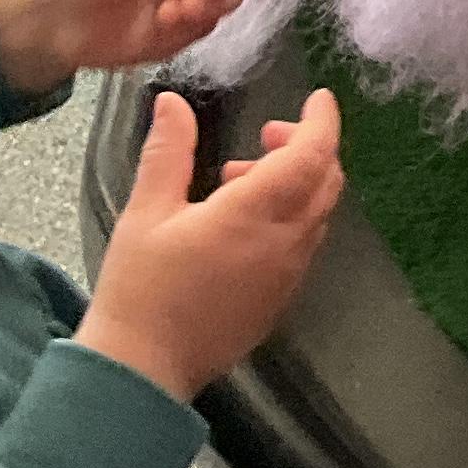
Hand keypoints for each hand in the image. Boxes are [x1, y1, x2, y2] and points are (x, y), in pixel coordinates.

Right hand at [76, 88, 344, 403]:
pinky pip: (304, 244)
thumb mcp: (146, 212)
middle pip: (327, 181)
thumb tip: (172, 101)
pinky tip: (241, 223)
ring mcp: (288, 276)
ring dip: (296, 183)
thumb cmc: (141, 288)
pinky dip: (289, 217)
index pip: (313, 155)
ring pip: (317, 213)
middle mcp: (285, 244)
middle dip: (308, 147)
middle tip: (265, 137)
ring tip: (234, 182)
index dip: (322, 121)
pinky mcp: (280, 300)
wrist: (144, 369)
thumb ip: (168, 151)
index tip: (318, 97)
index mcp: (255, 214)